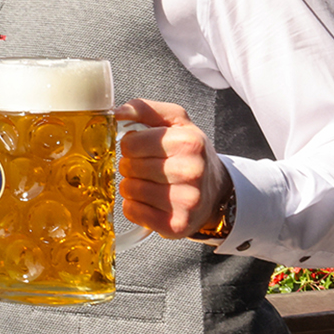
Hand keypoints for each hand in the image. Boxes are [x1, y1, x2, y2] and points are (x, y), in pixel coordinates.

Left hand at [115, 99, 231, 238]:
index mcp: (189, 142)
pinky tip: (150, 201)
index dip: (130, 146)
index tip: (142, 149)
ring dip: (132, 186)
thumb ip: (145, 109)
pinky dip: (134, 206)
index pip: (130, 143)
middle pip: (128, 167)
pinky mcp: (177, 224)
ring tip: (151, 184)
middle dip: (131, 166)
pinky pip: (132, 212)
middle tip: (148, 168)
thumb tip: (117, 112)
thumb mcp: (176, 122)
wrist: (216, 190)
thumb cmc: (191, 155)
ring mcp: (186, 201)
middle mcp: (191, 171)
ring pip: (128, 190)